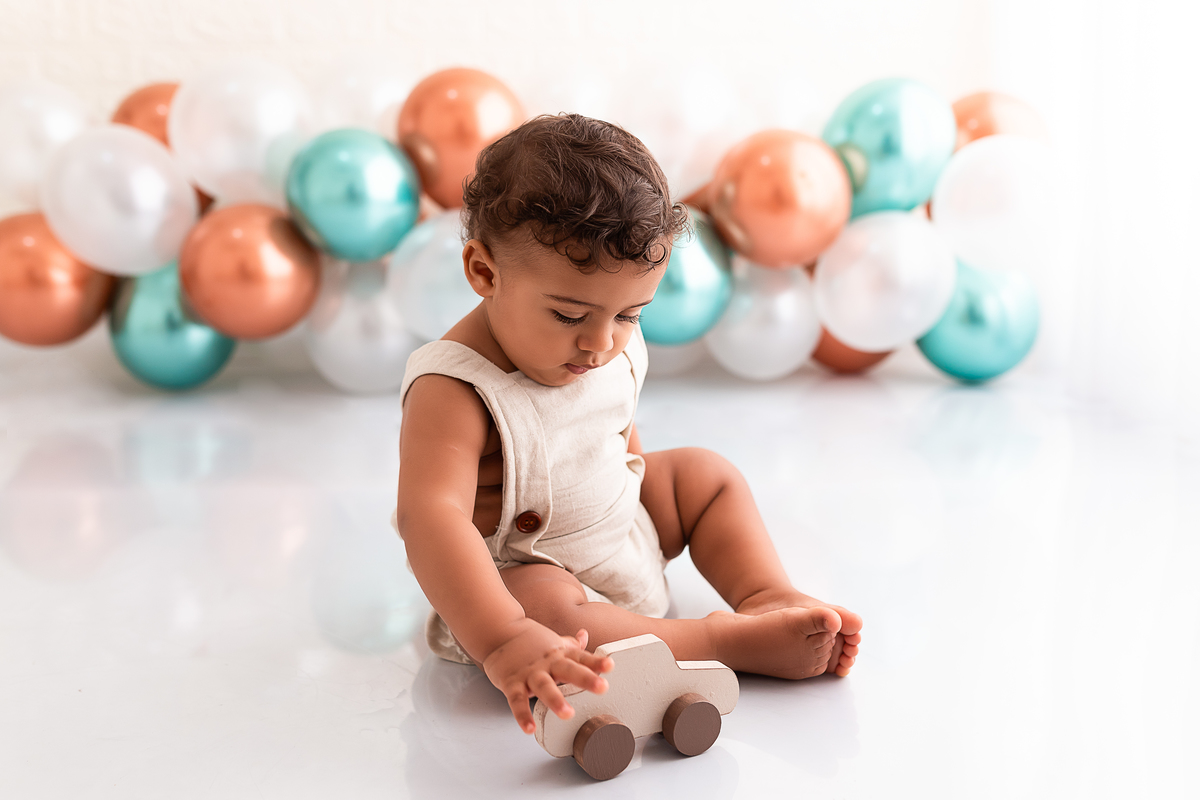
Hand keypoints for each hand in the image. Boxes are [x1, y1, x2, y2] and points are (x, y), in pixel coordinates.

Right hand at [481, 620, 614, 734]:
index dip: (596, 662)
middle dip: (585, 679)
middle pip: (568, 670)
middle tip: (602, 687)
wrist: (498, 631)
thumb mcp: (552, 641)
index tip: (610, 666)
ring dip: (555, 700)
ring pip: (544, 686)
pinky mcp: (512, 683)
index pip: (581, 657)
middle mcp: (547, 663)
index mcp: (560, 654)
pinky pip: (517, 701)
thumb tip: (585, 635)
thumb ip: (570, 643)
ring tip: (567, 714)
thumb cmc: (528, 641)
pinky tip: (530, 728)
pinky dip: (522, 715)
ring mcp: (529, 673)